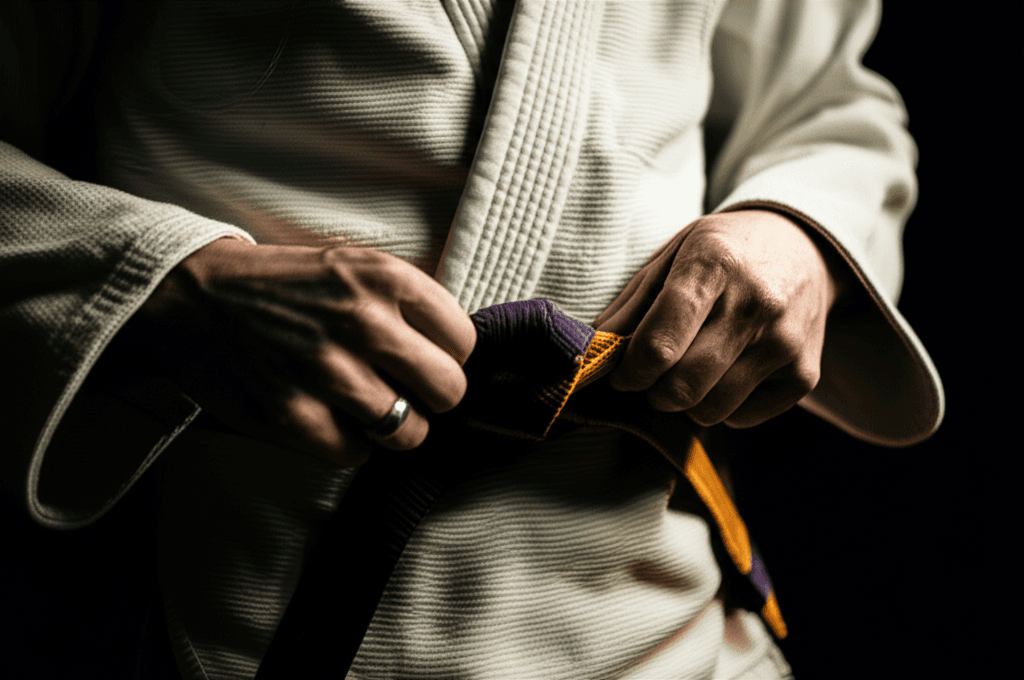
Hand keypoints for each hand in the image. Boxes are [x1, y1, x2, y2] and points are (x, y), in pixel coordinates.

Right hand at [120, 238, 475, 465]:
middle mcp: (361, 321)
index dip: (447, 356)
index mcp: (384, 277)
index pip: (465, 342)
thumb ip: (409, 304)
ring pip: (408, 432)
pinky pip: (356, 455)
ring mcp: (326, 371)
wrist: (193, 295)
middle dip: (431, 396)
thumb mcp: (355, 264)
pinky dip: (348, 444)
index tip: (425, 358)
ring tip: (365, 406)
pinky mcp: (290, 415)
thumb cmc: (285, 285)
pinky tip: (329, 417)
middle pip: (449, 391)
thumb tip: (458, 354)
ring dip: (392, 426)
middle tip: (404, 389)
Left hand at [592, 210, 842, 427]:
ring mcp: (786, 342)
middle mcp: (756, 304)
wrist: (804, 246)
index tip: (621, 374)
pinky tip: (724, 374)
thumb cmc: (722, 253)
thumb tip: (589, 356)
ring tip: (687, 372)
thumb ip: (629, 308)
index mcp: (714, 264)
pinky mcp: (805, 374)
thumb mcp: (671, 256)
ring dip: (685, 403)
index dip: (630, 372)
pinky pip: (741, 418)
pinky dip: (720, 407)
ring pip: (710, 410)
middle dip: (653, 392)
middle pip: (682, 387)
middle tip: (652, 376)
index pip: (660, 344)